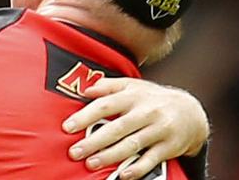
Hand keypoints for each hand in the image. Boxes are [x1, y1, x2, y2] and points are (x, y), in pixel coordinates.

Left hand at [62, 78, 207, 179]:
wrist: (190, 111)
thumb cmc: (151, 98)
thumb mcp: (132, 85)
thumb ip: (108, 86)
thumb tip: (85, 90)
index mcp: (132, 96)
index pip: (105, 105)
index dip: (85, 116)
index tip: (67, 127)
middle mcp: (145, 112)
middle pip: (116, 128)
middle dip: (94, 141)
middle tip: (74, 152)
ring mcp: (158, 130)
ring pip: (132, 145)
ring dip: (110, 156)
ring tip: (91, 164)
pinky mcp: (169, 147)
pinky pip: (151, 159)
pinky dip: (137, 168)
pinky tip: (122, 174)